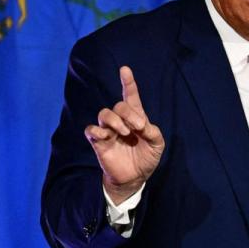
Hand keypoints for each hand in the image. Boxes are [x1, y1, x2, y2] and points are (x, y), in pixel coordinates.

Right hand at [85, 66, 164, 203]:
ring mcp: (109, 131)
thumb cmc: (146, 158)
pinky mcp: (99, 142)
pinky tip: (106, 136)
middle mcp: (121, 121)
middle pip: (119, 105)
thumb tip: (141, 125)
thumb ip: (153, 132)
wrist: (135, 178)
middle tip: (137, 127)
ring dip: (115, 121)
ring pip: (104, 113)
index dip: (128, 82)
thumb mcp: (157, 144)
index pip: (130, 96)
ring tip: (125, 133)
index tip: (125, 70)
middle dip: (128, 113)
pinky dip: (97, 130)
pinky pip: (91, 130)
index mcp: (136, 118)